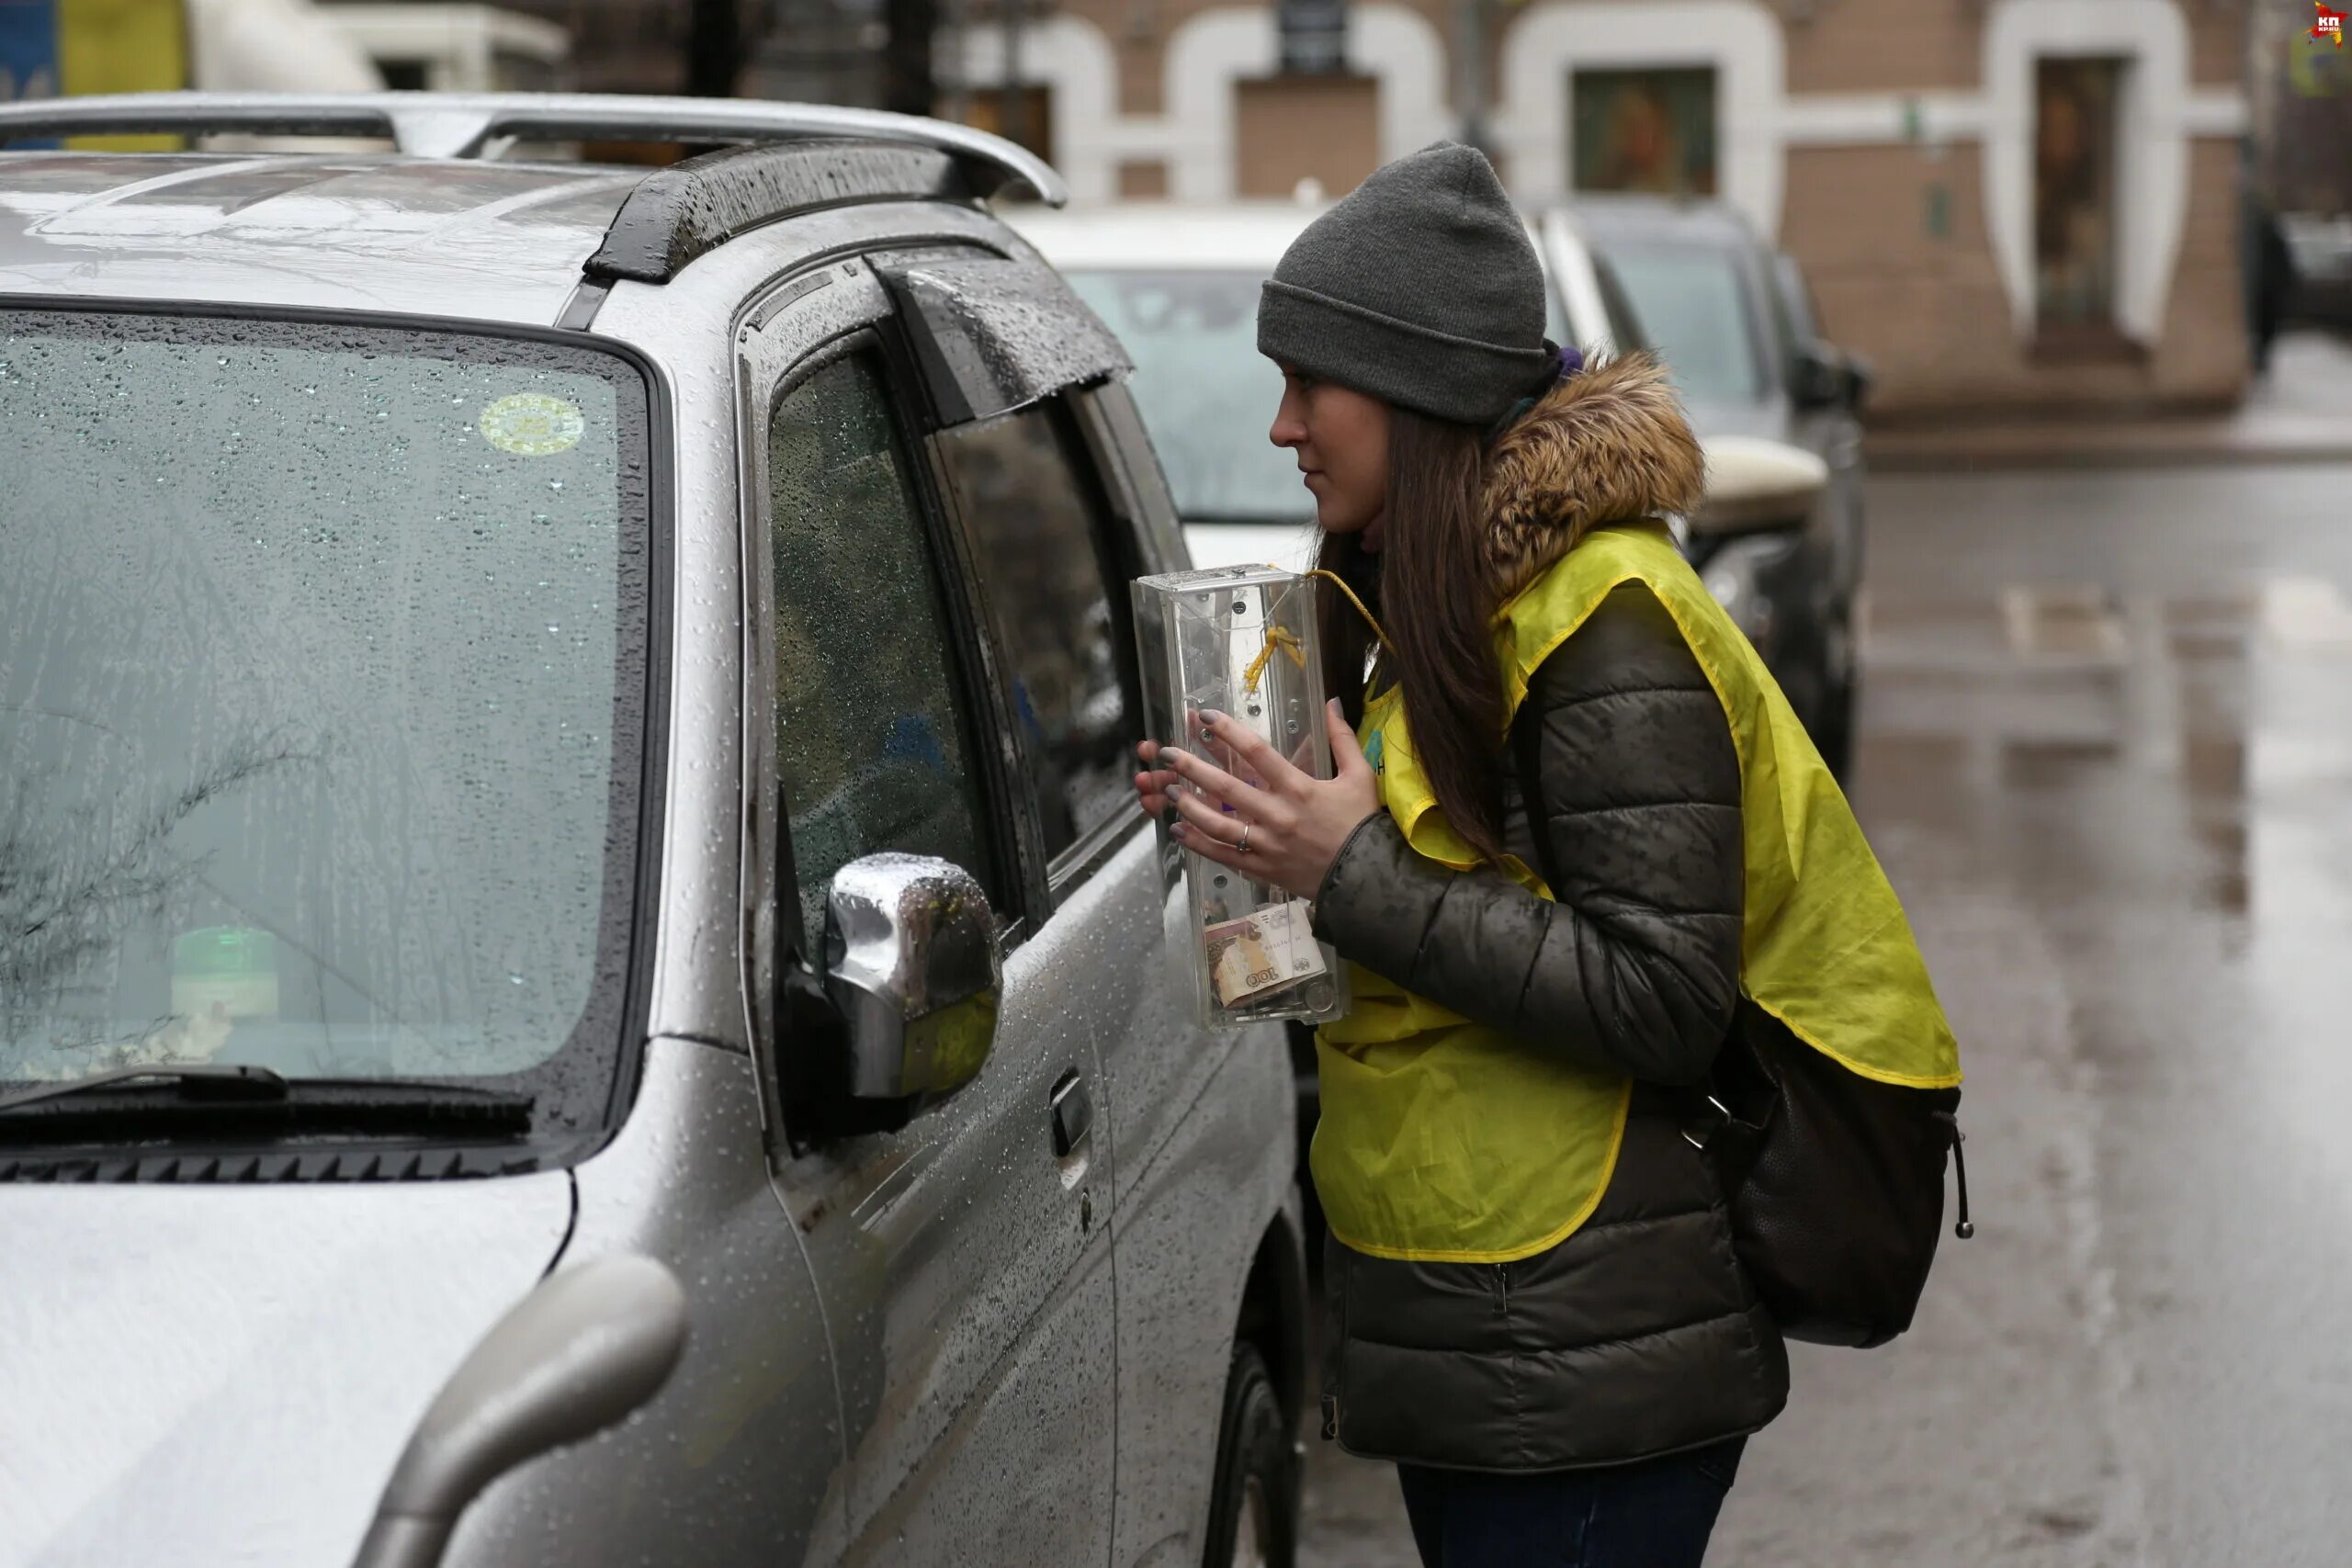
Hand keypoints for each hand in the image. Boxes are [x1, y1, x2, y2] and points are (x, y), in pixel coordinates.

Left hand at [1135, 700, 1380, 900]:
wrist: (1367, 878)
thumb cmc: (1362, 824)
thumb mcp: (1360, 776)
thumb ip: (1342, 738)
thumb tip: (1331, 701)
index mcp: (1300, 789)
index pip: (1257, 753)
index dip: (1228, 732)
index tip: (1205, 718)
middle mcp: (1278, 815)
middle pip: (1226, 787)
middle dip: (1192, 767)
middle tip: (1167, 752)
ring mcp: (1267, 845)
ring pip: (1218, 825)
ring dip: (1189, 806)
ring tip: (1169, 791)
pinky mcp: (1262, 869)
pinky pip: (1223, 856)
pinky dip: (1198, 844)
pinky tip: (1179, 831)